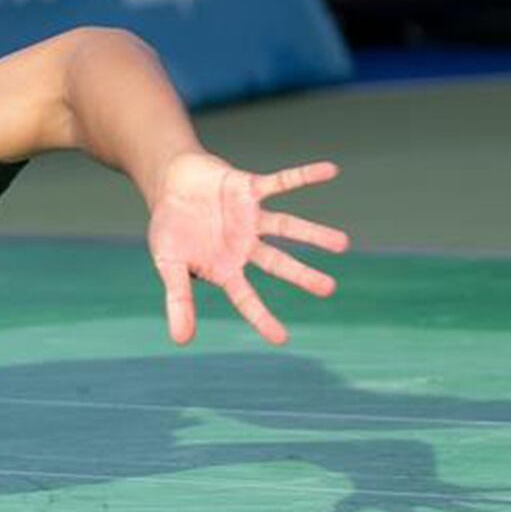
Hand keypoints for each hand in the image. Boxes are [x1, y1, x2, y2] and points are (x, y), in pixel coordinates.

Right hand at [145, 152, 347, 345]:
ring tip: (342, 245)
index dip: (261, 317)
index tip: (281, 339)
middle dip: (302, 275)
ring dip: (313, 234)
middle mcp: (245, 246)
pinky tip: (331, 171)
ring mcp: (250, 218)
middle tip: (328, 288)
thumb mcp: (168, 264)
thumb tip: (181, 341)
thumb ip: (178, 299)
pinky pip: (281, 182)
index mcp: (226, 267)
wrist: (170, 182)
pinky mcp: (250, 188)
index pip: (246, 298)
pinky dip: (304, 176)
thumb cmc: (170, 227)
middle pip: (278, 263)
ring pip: (287, 227)